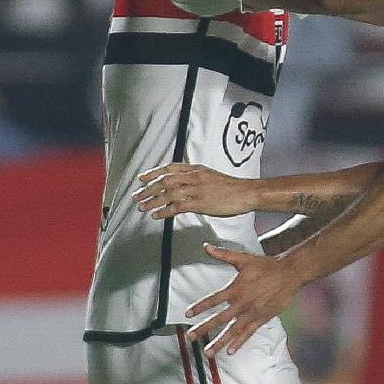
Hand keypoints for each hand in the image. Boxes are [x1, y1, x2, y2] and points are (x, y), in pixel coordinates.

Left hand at [134, 163, 257, 218]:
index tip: (142, 178)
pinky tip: (157, 215)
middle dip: (148, 188)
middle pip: (164, 180)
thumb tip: (184, 182)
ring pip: (168, 193)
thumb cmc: (231, 187)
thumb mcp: (211, 176)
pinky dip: (164, 211)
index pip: (169, 168)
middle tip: (137, 196)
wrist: (246, 192)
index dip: (153, 173)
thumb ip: (196, 177)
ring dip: (152, 201)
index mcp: (196, 169)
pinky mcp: (200, 203)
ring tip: (142, 207)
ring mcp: (196, 189)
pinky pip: (177, 206)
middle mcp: (193, 177)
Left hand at [188, 244, 304, 354]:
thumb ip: (223, 254)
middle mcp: (242, 303)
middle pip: (219, 319)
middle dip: (204, 329)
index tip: (188, 314)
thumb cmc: (267, 265)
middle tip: (191, 336)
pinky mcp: (262, 318)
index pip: (213, 300)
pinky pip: (248, 333)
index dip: (199, 307)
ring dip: (219, 342)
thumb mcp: (243, 258)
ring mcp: (252, 313)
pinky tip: (231, 351)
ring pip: (232, 330)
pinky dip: (239, 342)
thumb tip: (206, 247)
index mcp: (235, 289)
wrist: (289, 273)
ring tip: (208, 352)